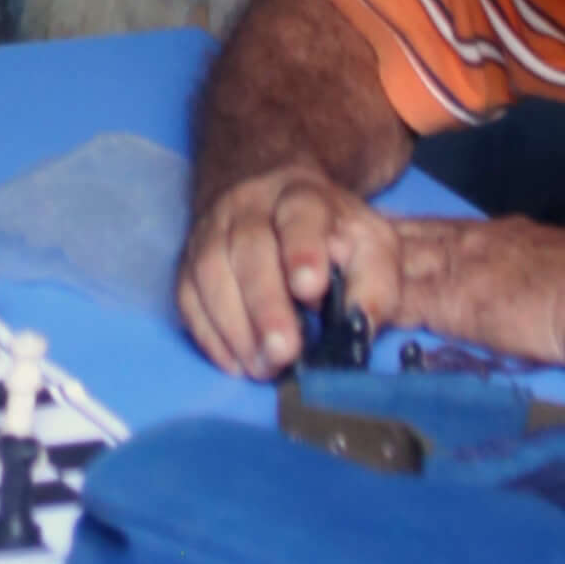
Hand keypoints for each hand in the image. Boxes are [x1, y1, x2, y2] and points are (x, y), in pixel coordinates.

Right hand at [177, 166, 404, 382]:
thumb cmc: (330, 235)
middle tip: (284, 352)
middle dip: (265, 305)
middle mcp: (249, 206)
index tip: (310, 288)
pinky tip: (236, 362)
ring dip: (236, 327)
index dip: (302, 250)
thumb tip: (362, 326)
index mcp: (302, 195)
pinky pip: (188, 297)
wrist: (274, 203)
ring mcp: (212, 232)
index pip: (300, 215)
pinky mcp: (189, 262)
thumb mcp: (371, 247)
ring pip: (211, 272)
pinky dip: (209, 334)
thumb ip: (377, 284)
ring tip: (264, 368)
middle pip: (249, 248)